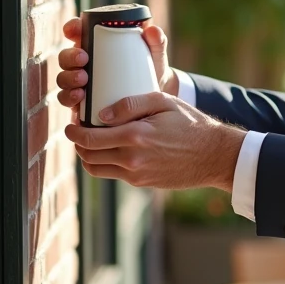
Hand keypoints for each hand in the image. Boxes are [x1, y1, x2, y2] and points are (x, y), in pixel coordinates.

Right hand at [56, 17, 177, 109]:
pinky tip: (79, 98)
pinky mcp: (81, 102)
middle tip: (84, 59)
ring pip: (63, 77)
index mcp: (97, 45)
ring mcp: (80, 82)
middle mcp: (84, 62)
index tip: (75, 30)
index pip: (78, 31)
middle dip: (70, 56)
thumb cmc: (148, 70)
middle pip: (66, 56)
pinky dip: (69, 98)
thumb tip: (153, 31)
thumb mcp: (154, 55)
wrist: (150, 100)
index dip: (72, 28)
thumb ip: (157, 42)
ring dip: (68, 77)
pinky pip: (67, 99)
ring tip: (83, 80)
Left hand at [64, 92, 244, 189]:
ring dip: (88, 156)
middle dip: (78, 143)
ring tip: (91, 142)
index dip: (74, 131)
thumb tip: (101, 115)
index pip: (89, 138)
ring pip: (96, 169)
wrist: (213, 155)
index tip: (71, 124)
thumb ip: (130, 104)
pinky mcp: (141, 182)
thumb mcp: (163, 101)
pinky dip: (106, 162)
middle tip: (79, 130)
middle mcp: (131, 159)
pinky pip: (114, 174)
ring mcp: (136, 174)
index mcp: (134, 136)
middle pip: (87, 156)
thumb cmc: (190, 123)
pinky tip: (113, 149)